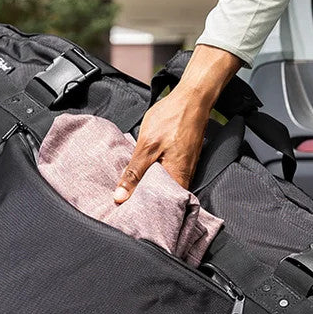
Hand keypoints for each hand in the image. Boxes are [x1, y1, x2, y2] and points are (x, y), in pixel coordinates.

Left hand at [114, 44, 242, 202]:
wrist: (192, 98)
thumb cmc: (172, 118)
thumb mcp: (146, 146)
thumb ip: (134, 173)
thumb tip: (120, 196)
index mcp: (177, 178)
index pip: (160, 207)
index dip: (144, 212)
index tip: (127, 214)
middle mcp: (185, 177)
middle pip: (162, 199)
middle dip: (144, 202)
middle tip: (125, 205)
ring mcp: (186, 168)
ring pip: (164, 186)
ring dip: (149, 188)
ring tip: (131, 192)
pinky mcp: (184, 160)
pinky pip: (168, 175)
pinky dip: (155, 176)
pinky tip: (143, 173)